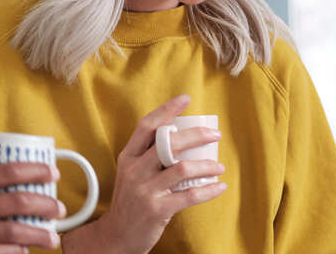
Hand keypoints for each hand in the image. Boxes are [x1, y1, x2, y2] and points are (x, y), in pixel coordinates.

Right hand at [62, 95, 224, 253]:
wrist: (117, 235)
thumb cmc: (130, 200)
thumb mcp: (131, 173)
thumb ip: (149, 156)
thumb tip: (181, 137)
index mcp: (128, 157)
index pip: (147, 126)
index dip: (167, 110)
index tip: (185, 99)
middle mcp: (135, 170)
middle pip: (169, 142)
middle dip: (196, 135)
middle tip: (214, 135)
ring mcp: (145, 190)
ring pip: (183, 168)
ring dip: (206, 165)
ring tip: (219, 166)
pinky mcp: (157, 209)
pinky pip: (190, 196)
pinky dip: (209, 190)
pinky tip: (219, 186)